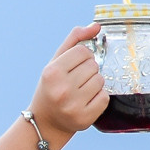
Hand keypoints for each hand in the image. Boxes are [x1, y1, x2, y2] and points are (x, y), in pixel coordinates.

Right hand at [28, 23, 108, 143]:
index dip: (82, 57)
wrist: (45, 122)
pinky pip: (104, 97)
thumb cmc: (51, 88)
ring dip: (94, 84)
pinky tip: (86, 102)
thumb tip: (96, 26)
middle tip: (75, 82)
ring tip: (80, 92)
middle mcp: (61, 89)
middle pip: (93, 65)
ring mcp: (73, 105)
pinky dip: (98, 98)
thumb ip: (74, 41)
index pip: (83, 51)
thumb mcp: (55, 63)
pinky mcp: (84, 118)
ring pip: (100, 80)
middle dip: (88, 71)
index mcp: (52, 73)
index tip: (73, 67)